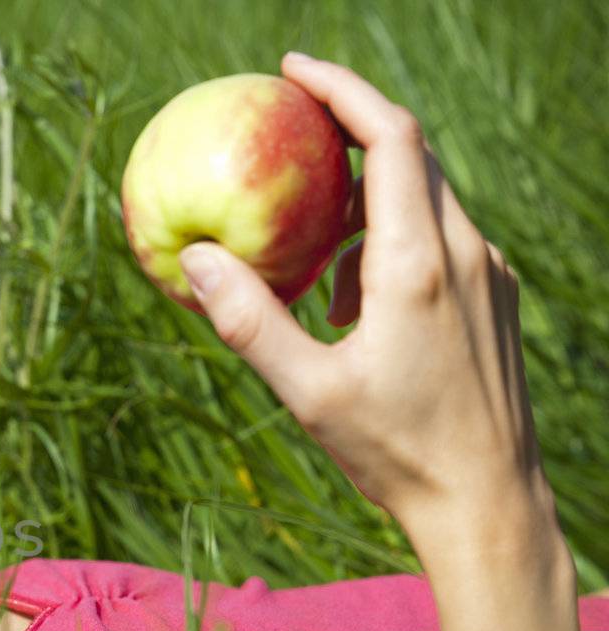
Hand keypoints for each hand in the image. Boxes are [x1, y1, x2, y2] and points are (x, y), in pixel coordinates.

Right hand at [178, 53, 546, 540]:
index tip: (293, 71)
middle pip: (411, 155)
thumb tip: (192, 259)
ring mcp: (486, 273)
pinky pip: (440, 239)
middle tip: (286, 140)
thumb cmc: (395, 451)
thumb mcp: (308, 390)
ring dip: (366, 201)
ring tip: (313, 260)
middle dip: (348, 134)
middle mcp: (463, 252)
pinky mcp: (494, 298)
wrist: (488, 501)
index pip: (391, 136)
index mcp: (417, 262)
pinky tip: (354, 307)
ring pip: (426, 199)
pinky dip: (391, 241)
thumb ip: (249, 320)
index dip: (341, 90)